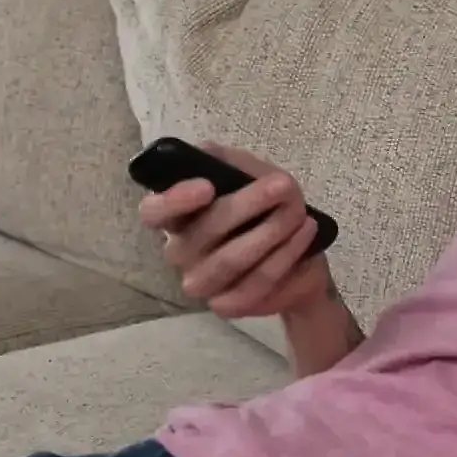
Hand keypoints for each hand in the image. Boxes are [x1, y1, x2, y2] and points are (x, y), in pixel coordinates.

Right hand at [137, 141, 331, 317]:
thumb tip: (204, 150)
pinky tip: (303, 233)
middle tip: (283, 186)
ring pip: (231, 259)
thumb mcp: (249, 174)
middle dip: (247, 204)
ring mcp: (200, 283)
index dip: (174, 200)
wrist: (298, 252)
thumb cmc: (263, 208)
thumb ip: (226, 162)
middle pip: (203, 231)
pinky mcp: (226, 306)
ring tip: (299, 211)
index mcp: (176, 217)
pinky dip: (285, 255)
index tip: (207, 187)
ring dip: (271, 231)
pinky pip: (256, 282)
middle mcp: (179, 251)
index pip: (152, 212)